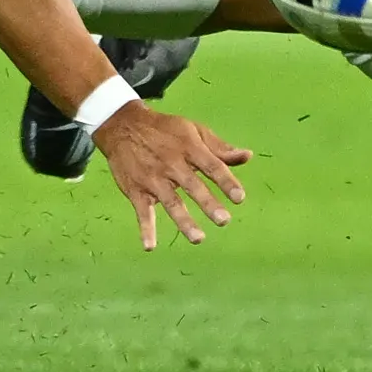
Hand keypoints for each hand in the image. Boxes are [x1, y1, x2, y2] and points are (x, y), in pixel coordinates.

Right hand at [93, 99, 249, 248]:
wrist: (123, 126)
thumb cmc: (165, 131)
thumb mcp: (193, 131)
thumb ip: (220, 148)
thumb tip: (248, 156)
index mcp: (189, 148)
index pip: (211, 166)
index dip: (226, 182)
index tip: (239, 198)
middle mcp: (171, 164)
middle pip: (192, 185)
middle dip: (208, 203)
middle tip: (224, 220)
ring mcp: (153, 178)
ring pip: (170, 202)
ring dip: (184, 220)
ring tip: (198, 238)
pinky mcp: (136, 190)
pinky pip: (142, 211)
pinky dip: (145, 228)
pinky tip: (150, 246)